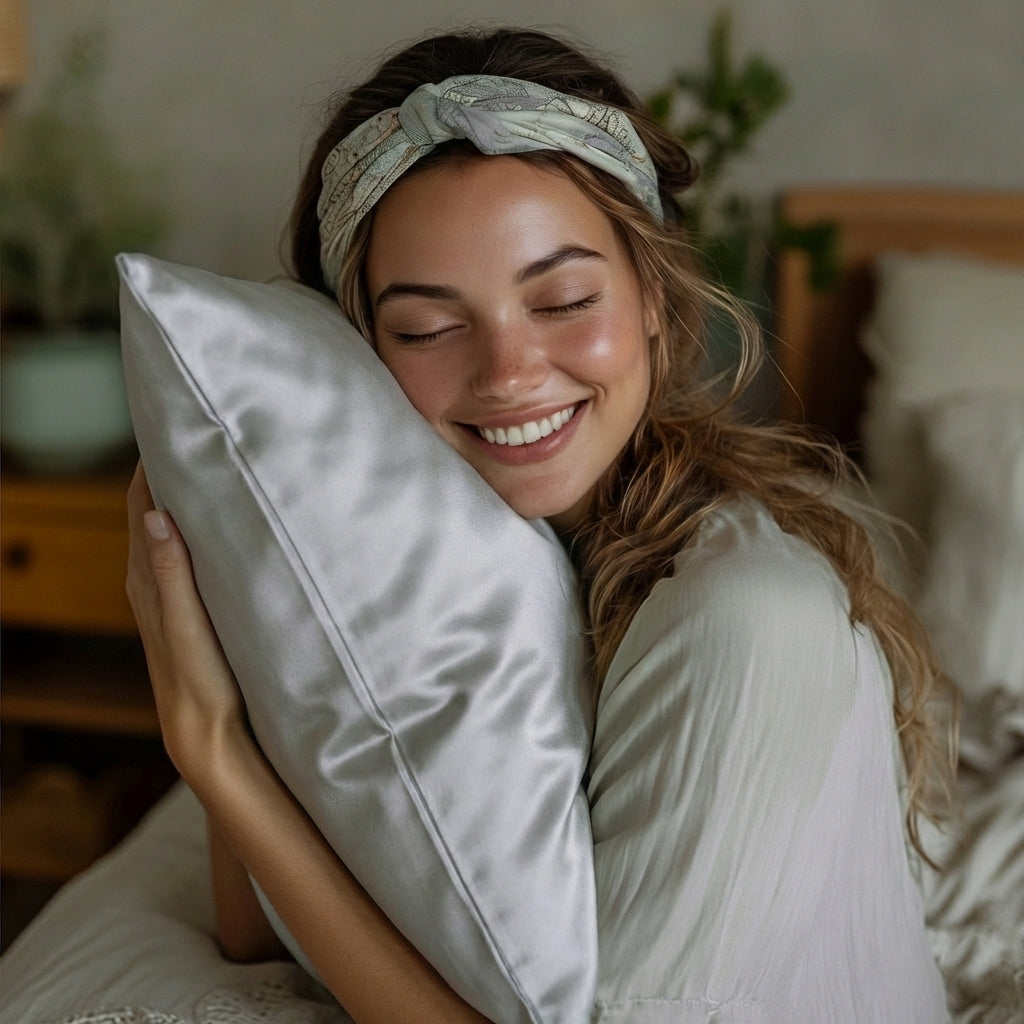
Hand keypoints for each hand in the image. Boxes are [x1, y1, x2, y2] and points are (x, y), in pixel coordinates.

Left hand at [126, 463, 247, 783]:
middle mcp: (150, 581)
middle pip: (152, 511)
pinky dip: (194, 527)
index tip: (174, 429)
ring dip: (182, 498)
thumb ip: (172, 573)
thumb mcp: (187, 625)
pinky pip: (183, 554)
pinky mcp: (187, 607)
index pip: (142, 505)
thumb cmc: (200, 681)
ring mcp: (167, 594)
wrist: (203, 731)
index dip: (151, 466)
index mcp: (147, 577)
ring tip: (211, 467)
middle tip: (199, 436)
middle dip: (167, 472)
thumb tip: (157, 514)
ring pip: (168, 531)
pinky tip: (217, 524)